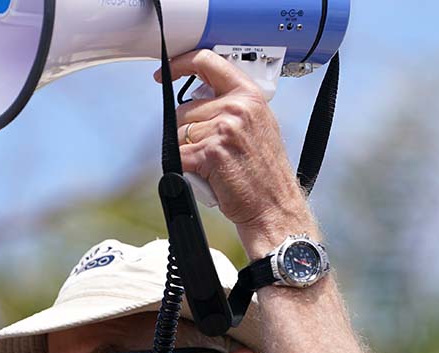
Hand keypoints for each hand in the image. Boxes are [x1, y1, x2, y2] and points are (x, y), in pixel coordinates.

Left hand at [155, 50, 315, 252]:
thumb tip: (199, 99)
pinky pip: (178, 155)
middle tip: (211, 152)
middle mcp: (237, 107)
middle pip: (184, 110)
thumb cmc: (263, 172)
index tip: (165, 72)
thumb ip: (231, 106)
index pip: (207, 62)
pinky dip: (185, 169)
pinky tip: (207, 175)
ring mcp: (224, 128)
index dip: (180, 64)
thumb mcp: (257, 125)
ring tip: (214, 165)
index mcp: (249, 95)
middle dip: (188, 132)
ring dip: (187, 152)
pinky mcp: (210, 152)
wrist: (274, 205)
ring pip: (178, 134)